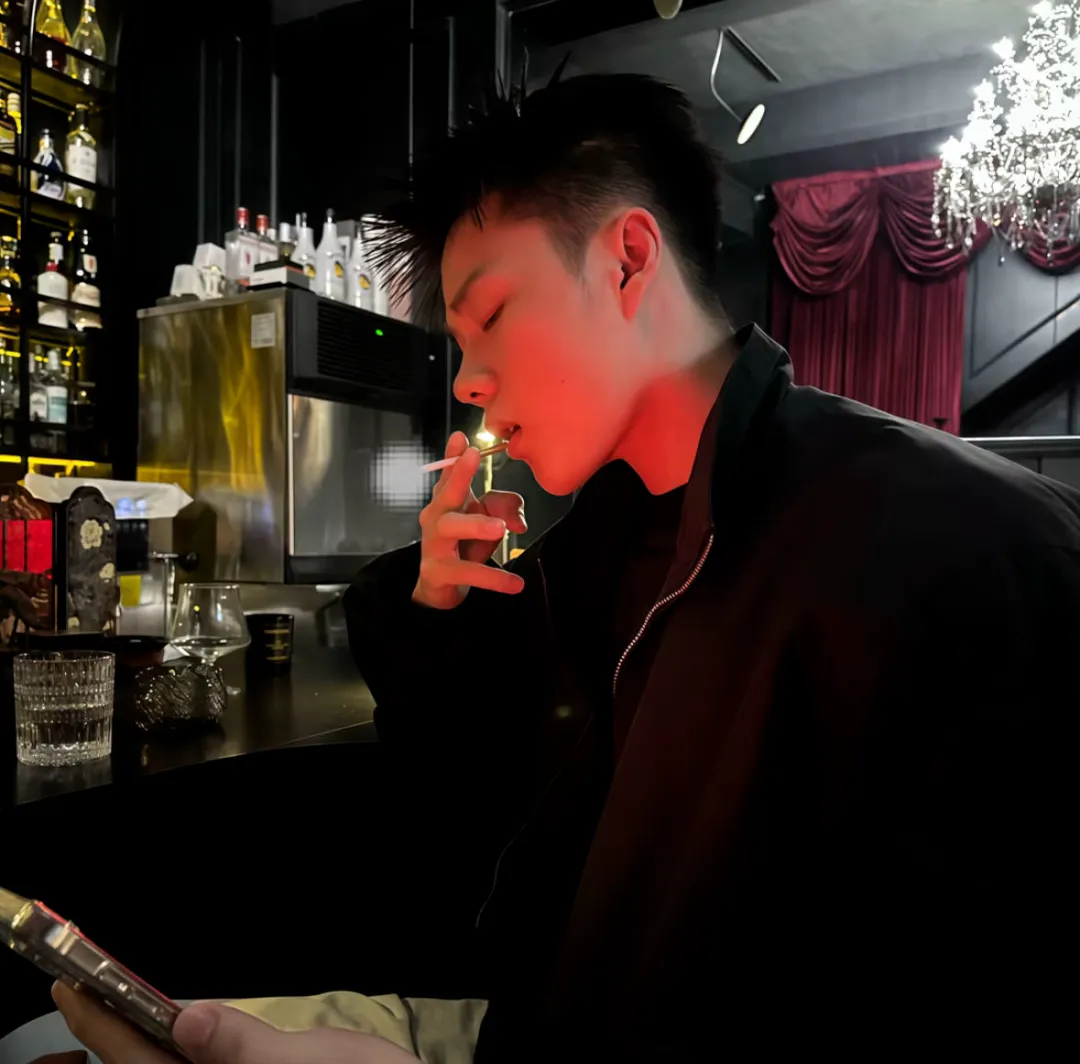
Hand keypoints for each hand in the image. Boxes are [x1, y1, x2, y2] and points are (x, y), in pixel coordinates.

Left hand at [47, 981, 420, 1063]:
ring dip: (135, 1042)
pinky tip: (172, 1034)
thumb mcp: (312, 1063)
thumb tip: (189, 1021)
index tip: (69, 984)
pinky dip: (171, 1051)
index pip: (139, 1063)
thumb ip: (246, 1049)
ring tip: (113, 1006)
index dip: (101, 1025)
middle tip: (78, 986)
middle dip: (108, 1033)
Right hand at [413, 431, 526, 609]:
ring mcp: (433, 544)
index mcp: (447, 501)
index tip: (462, 438)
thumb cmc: (466, 544)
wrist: (442, 587)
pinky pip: (468, 572)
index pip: (449, 474)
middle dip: (458, 474)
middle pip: (445, 494)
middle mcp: (435, 518)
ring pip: (452, 528)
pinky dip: (494, 578)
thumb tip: (519, 521)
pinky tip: (515, 584)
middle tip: (472, 458)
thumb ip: (504, 508)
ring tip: (501, 528)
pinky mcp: (438, 572)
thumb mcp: (487, 521)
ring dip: (476, 525)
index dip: (454, 455)